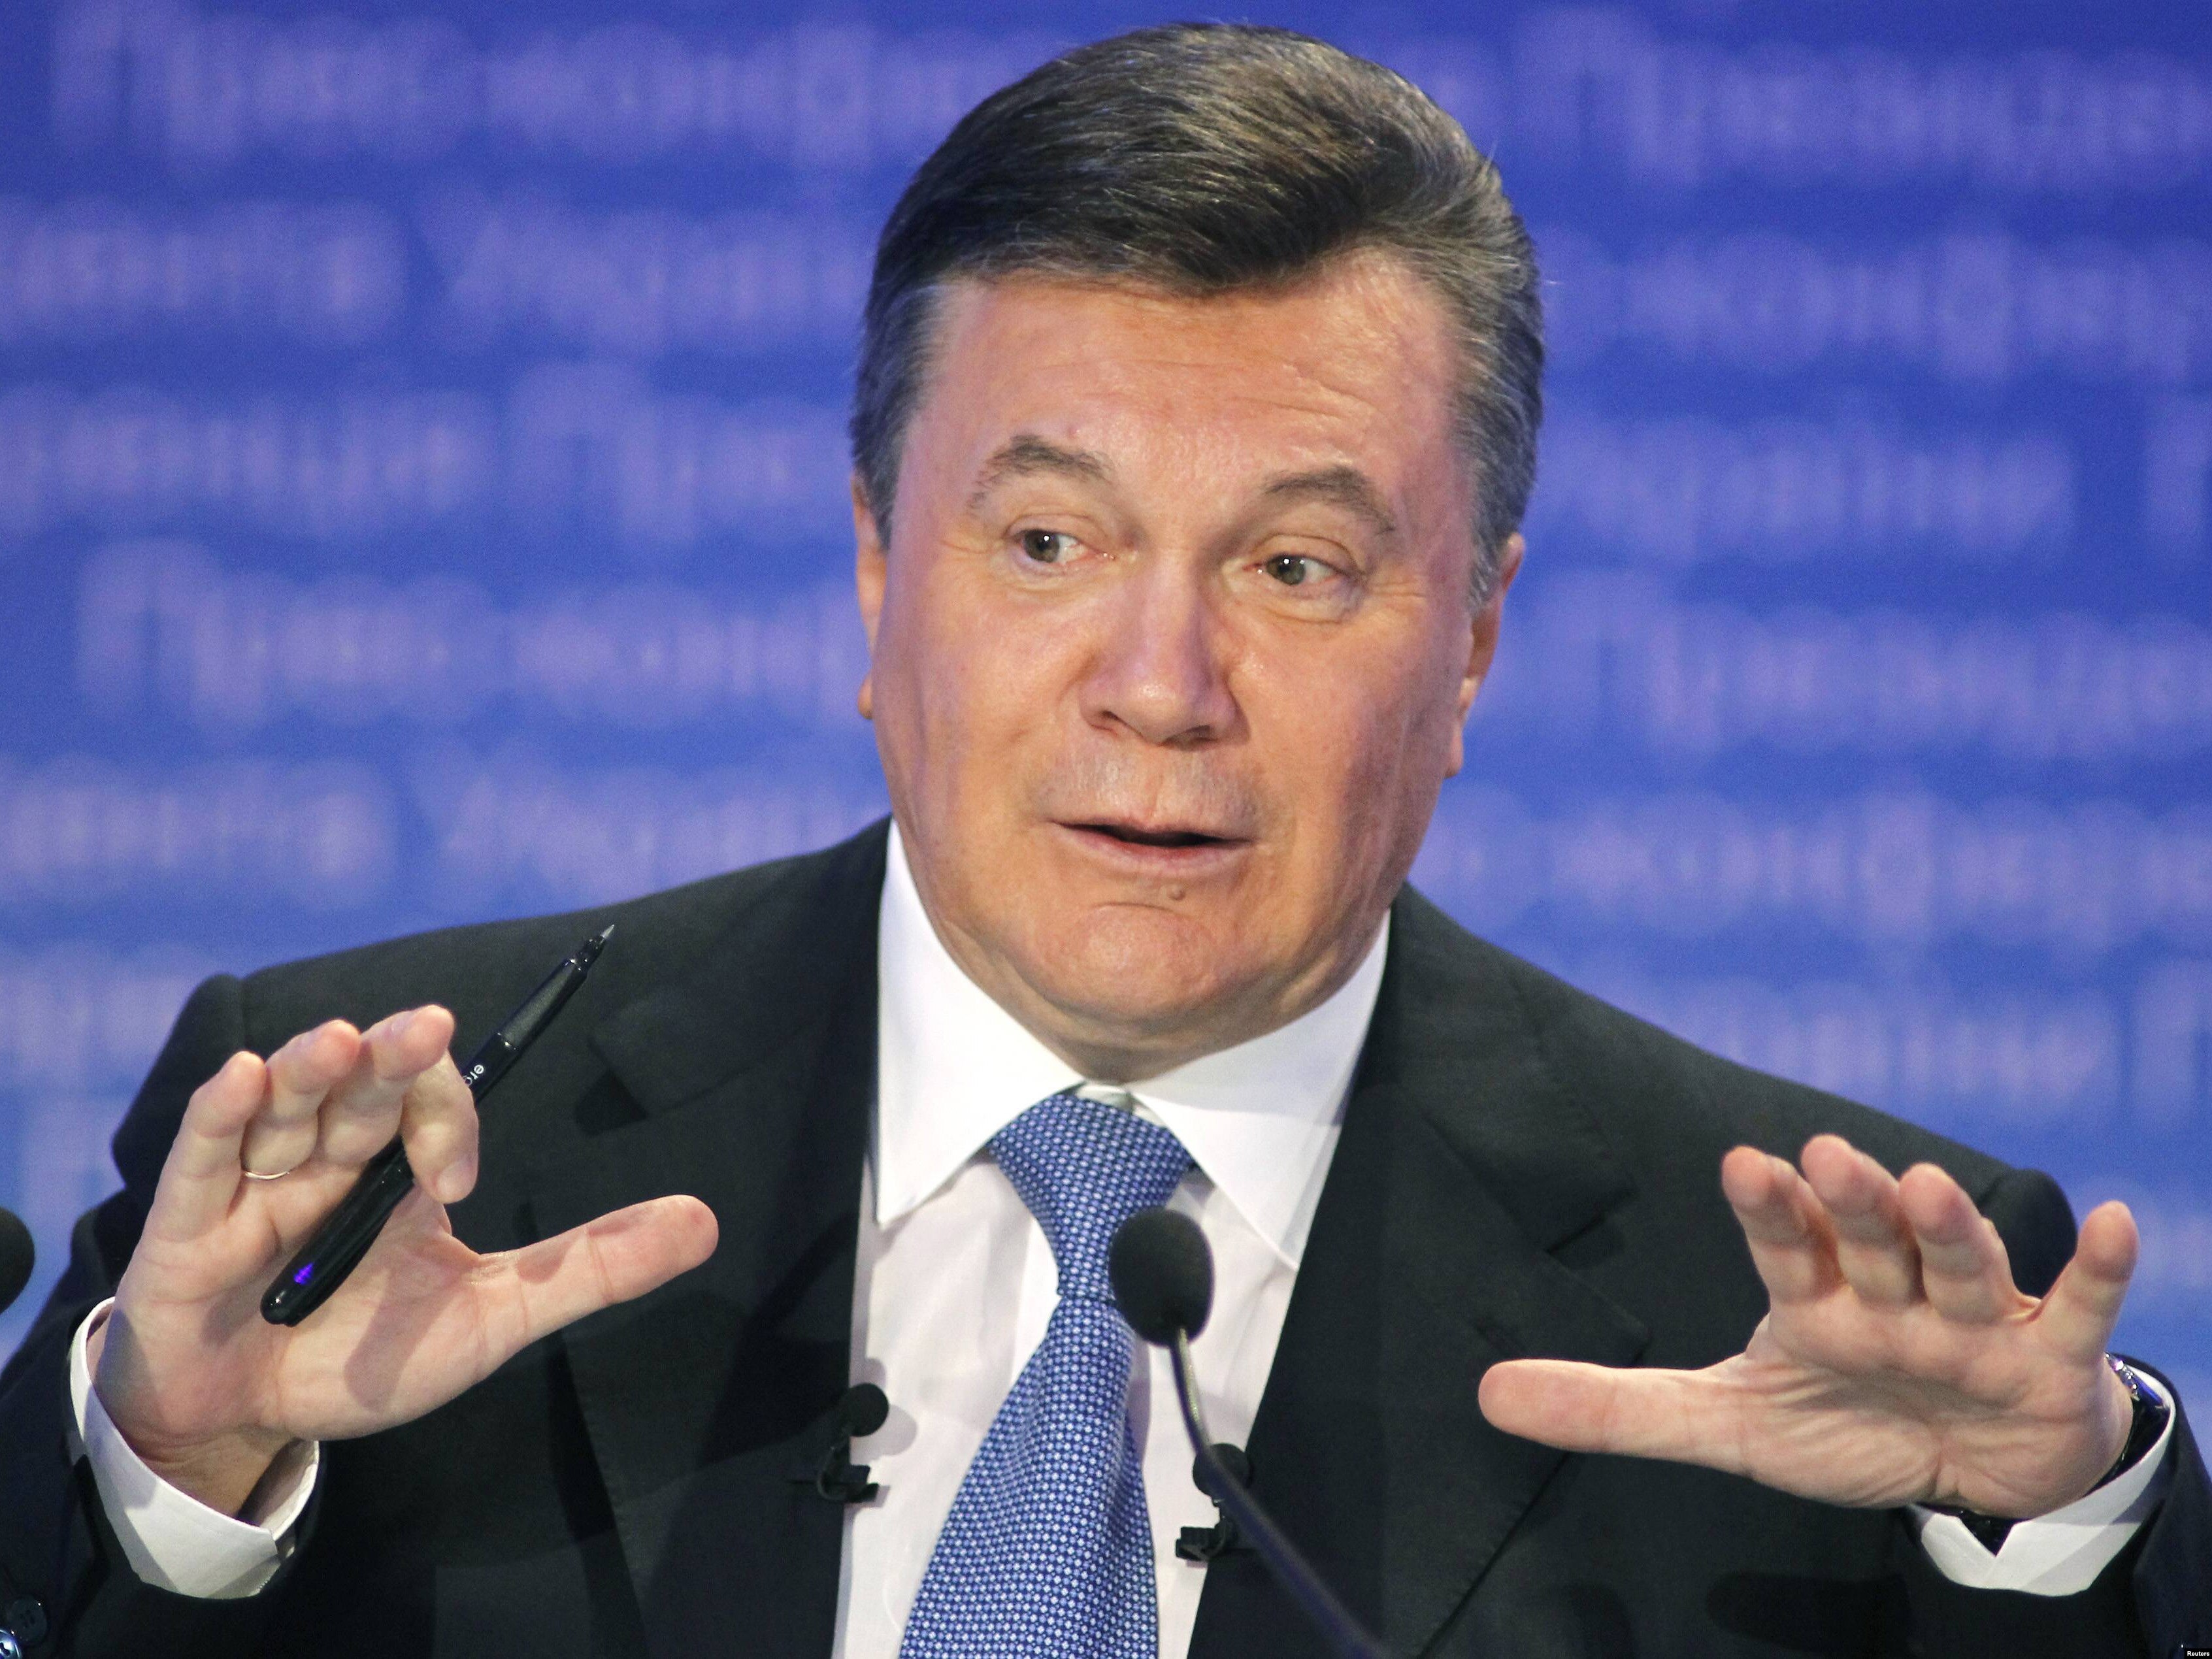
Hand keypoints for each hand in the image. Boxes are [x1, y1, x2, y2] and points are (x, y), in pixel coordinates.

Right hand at [90, 1007, 717, 1516]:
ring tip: (336, 1042)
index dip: (448, 1121)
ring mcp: (255, 1183)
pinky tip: (245, 1076)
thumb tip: (705, 1220)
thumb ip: (591, 1266)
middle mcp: (329, 1154)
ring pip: (286, 1104)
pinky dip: (221, 1114)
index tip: (456, 1181)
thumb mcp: (491, 1315)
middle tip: (428, 1027)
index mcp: (397, 1164)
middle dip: (391, 1055)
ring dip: (310, 1070)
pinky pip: (201, 1157)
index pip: (428, 1102)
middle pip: (362, 1081)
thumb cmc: (362, 1357)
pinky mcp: (186, 1227)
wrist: (254, 1421)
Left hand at [1478, 1135, 2137, 1519]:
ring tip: (1928, 1185)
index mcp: (1815, 1299)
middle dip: (1853, 1202)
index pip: (1785, 1246)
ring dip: (1949, 1226)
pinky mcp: (2045, 1355)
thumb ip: (1615, 1408)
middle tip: (1825, 1157)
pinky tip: (2115, 1219)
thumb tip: (1486, 1394)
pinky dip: (2097, 1268)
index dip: (1768, 1207)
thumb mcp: (1727, 1426)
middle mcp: (1889, 1292)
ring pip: (1960, 1263)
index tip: (1742, 1162)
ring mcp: (1970, 1319)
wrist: (1966, 1475)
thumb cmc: (1845, 1426)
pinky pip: (2075, 1307)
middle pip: (1871, 1239)